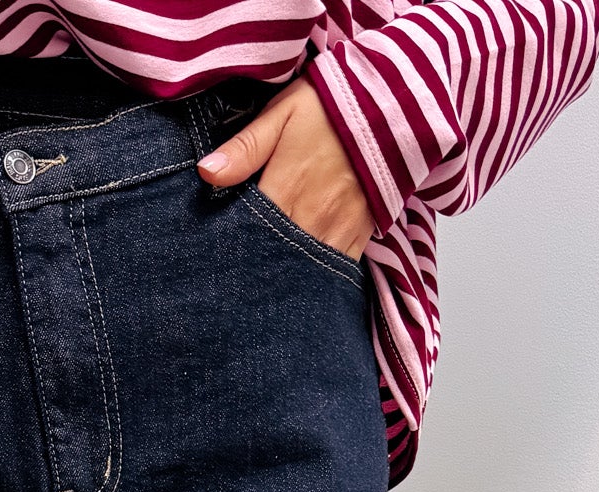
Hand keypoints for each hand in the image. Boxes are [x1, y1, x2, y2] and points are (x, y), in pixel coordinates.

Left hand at [198, 78, 374, 260]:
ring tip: (265, 281)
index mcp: (287, 188)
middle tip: (236, 275)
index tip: (215, 253)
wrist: (392, 105)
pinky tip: (300, 278)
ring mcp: (338, 230)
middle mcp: (312, 218)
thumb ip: (245, 147)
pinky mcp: (360, 235)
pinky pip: (334, 268)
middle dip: (254, 268)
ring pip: (303, 270)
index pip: (248, 231)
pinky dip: (316, 276)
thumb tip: (206, 172)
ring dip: (284, 276)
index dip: (230, 246)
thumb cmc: (330, 106)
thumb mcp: (283, 113)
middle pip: (273, 258)